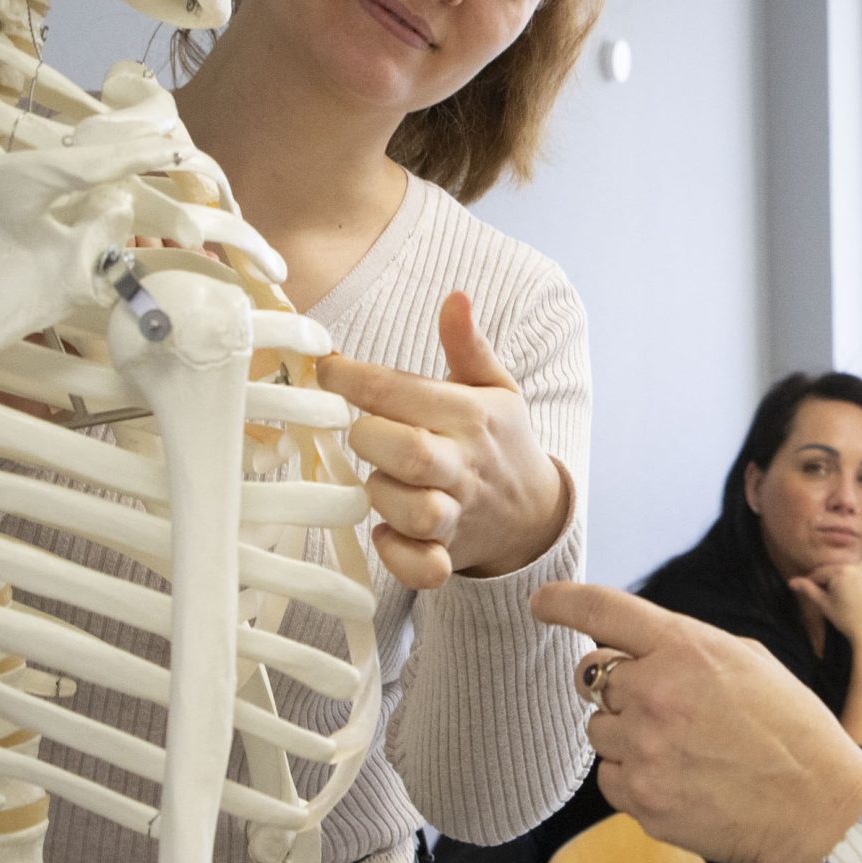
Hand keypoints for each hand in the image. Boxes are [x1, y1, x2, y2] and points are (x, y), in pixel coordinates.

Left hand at [318, 292, 569, 587]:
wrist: (534, 512)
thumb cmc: (498, 440)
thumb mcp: (494, 386)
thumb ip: (467, 344)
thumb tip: (454, 295)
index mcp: (472, 414)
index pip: (400, 391)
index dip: (351, 377)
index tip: (327, 368)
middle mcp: (465, 464)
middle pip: (407, 452)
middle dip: (368, 438)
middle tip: (361, 432)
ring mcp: (459, 513)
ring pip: (413, 510)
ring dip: (382, 495)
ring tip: (381, 479)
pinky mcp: (449, 555)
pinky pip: (422, 567)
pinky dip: (397, 555)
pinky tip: (385, 533)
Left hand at [530, 583, 861, 862]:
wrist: (815, 806)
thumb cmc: (793, 730)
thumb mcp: (750, 661)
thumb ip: (689, 650)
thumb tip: (648, 653)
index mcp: (685, 648)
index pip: (604, 610)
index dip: (563, 601)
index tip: (541, 602)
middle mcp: (654, 692)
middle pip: (592, 676)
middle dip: (617, 685)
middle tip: (659, 704)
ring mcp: (642, 748)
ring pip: (599, 730)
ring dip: (628, 734)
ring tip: (683, 749)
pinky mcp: (639, 799)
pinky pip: (609, 777)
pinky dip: (633, 777)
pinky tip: (680, 779)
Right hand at [791, 560, 861, 651]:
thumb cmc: (848, 622)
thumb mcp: (825, 606)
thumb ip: (808, 590)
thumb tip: (792, 581)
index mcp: (841, 570)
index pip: (821, 573)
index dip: (813, 583)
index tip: (810, 592)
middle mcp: (860, 565)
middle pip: (839, 571)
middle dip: (833, 582)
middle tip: (831, 598)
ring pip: (856, 572)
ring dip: (850, 580)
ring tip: (849, 600)